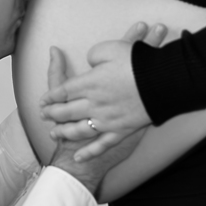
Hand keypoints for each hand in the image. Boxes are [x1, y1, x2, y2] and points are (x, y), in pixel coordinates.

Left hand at [45, 45, 145, 196]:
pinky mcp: (121, 131)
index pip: (63, 91)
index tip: (43, 101)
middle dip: (52, 114)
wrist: (163, 82)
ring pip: (79, 130)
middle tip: (43, 116)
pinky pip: (101, 145)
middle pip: (66, 112)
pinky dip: (88, 152)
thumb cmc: (136, 62)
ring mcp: (107, 120)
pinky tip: (79, 157)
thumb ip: (94, 55)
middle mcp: (94, 104)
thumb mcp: (110, 49)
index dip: (51, 97)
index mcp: (89, 83)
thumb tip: (90, 64)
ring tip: (53, 133)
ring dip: (64, 132)